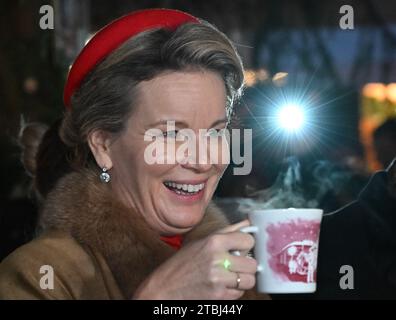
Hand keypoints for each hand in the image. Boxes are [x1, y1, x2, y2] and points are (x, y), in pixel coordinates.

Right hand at [134, 219, 256, 298]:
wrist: (164, 287)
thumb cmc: (182, 263)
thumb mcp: (201, 241)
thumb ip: (227, 231)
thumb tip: (248, 223)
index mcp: (214, 241)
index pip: (248, 240)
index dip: (246, 245)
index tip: (241, 247)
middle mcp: (218, 259)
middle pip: (252, 263)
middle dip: (246, 265)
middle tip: (235, 265)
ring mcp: (219, 279)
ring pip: (249, 280)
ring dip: (242, 279)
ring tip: (230, 276)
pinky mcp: (219, 296)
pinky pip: (240, 293)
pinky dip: (234, 291)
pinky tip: (222, 285)